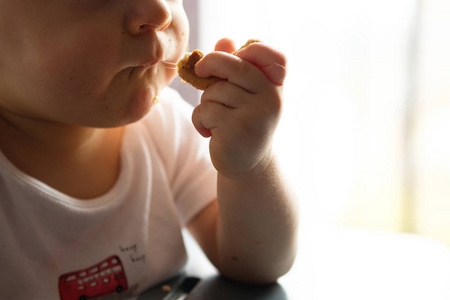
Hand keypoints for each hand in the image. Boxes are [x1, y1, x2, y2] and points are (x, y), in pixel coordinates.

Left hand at [192, 38, 286, 177]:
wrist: (248, 165)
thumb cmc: (243, 124)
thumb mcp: (244, 96)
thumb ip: (235, 68)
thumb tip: (224, 40)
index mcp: (275, 88)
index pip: (275, 57)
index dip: (253, 50)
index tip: (237, 53)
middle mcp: (270, 100)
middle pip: (235, 66)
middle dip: (211, 63)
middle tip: (200, 70)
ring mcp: (255, 115)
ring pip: (215, 91)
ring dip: (206, 103)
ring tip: (215, 119)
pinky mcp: (236, 130)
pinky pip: (205, 111)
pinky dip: (200, 120)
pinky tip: (209, 132)